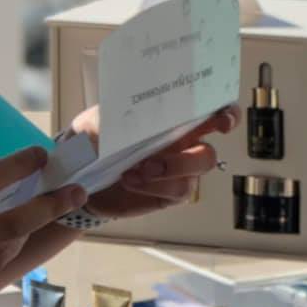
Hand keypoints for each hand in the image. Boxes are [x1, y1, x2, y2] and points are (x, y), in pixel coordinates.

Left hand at [65, 104, 238, 219]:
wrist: (78, 172)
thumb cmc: (95, 138)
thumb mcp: (102, 119)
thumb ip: (122, 115)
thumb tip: (137, 113)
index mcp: (175, 120)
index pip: (213, 114)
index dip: (228, 116)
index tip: (223, 122)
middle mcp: (183, 145)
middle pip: (208, 153)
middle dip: (193, 157)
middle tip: (162, 157)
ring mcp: (177, 172)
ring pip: (194, 175)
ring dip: (168, 171)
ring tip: (138, 170)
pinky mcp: (166, 194)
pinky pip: (176, 191)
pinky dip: (153, 186)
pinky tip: (130, 180)